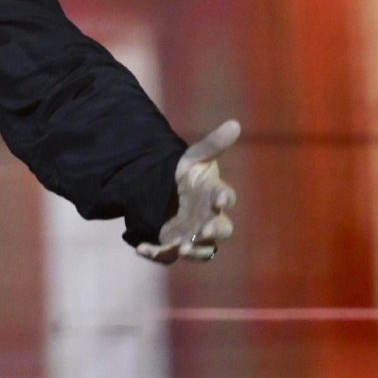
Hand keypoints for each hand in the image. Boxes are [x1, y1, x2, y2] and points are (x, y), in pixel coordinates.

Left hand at [136, 119, 239, 264]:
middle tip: (205, 231)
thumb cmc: (188, 174)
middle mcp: (208, 219)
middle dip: (214, 232)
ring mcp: (192, 234)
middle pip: (221, 230)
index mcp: (214, 195)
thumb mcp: (194, 157)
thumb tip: (235, 123)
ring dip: (192, 251)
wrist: (164, 190)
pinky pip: (168, 254)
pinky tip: (141, 248)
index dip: (224, 199)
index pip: (226, 198)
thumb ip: (212, 144)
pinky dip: (156, 254)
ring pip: (200, 250)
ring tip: (181, 248)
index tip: (219, 199)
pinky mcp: (172, 244)